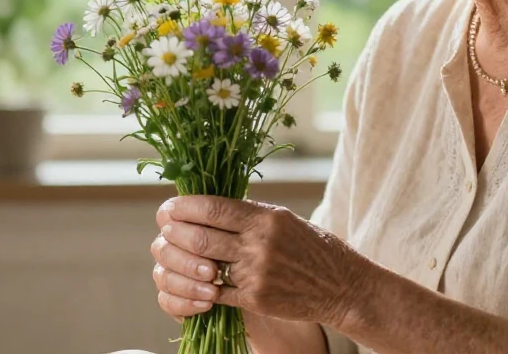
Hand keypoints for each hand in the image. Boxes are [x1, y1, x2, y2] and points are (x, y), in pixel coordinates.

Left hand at [151, 195, 366, 326]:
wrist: (342, 286)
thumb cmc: (313, 247)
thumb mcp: (285, 220)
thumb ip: (249, 215)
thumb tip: (209, 207)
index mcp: (266, 218)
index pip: (213, 207)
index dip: (184, 207)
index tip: (169, 208)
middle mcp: (260, 243)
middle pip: (200, 236)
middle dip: (174, 232)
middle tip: (165, 230)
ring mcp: (256, 273)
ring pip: (202, 265)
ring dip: (181, 260)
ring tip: (173, 254)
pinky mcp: (255, 299)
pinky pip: (216, 292)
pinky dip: (199, 287)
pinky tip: (193, 282)